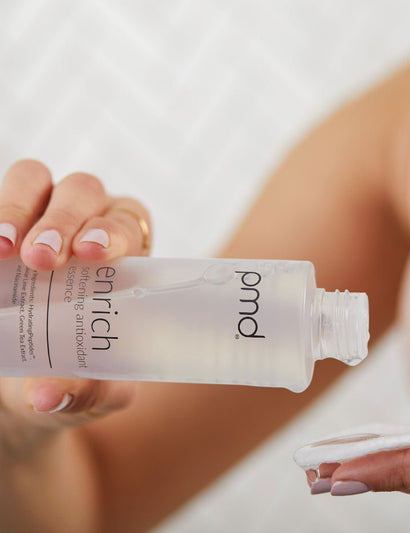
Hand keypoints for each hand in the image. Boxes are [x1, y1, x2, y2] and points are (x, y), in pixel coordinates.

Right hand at [0, 159, 151, 455]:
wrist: (29, 378)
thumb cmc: (77, 372)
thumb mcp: (90, 388)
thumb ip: (82, 392)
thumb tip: (43, 396)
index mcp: (124, 252)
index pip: (126, 221)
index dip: (111, 229)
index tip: (91, 255)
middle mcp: (86, 222)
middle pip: (82, 191)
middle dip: (61, 220)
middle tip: (40, 260)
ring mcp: (38, 214)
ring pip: (33, 178)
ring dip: (15, 206)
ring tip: (0, 250)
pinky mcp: (4, 222)